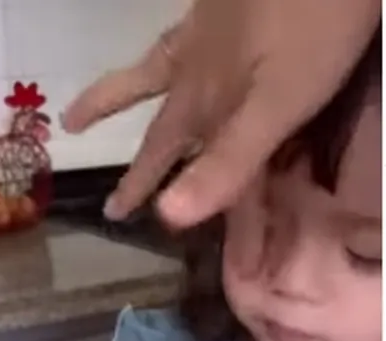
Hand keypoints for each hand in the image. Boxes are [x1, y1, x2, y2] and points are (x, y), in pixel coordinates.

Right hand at [61, 0, 379, 228]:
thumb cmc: (315, 22)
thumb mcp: (278, 104)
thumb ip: (227, 161)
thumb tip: (167, 219)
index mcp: (214, 110)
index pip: (213, 183)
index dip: (217, 224)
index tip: (224, 268)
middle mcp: (198, 78)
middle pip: (168, 140)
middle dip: (144, 178)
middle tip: (112, 209)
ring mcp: (204, 37)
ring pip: (151, 81)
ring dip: (114, 101)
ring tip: (73, 117)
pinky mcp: (216, 7)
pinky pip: (175, 37)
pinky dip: (162, 52)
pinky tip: (167, 49)